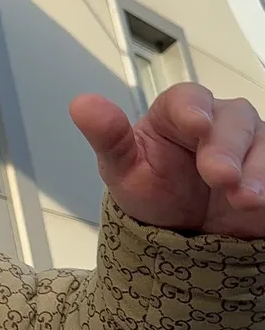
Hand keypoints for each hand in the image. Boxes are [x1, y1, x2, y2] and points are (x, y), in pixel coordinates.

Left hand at [70, 83, 264, 238]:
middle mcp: (219, 121)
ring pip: (264, 141)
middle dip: (226, 147)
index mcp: (176, 113)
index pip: (187, 98)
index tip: (196, 125)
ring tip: (244, 198)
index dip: (192, 110)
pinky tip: (262, 201)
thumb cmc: (152, 189)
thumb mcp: (122, 169)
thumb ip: (108, 138)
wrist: (183, 231)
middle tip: (219, 177)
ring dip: (258, 169)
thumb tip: (81, 103)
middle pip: (233, 118)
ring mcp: (252, 144)